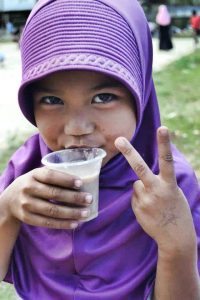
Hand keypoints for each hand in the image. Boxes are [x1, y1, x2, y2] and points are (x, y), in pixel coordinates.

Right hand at [0, 168, 92, 228]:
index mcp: (33, 175)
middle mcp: (28, 188)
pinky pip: (47, 222)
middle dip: (74, 197)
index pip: (50, 176)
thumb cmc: (34, 184)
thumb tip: (84, 180)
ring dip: (71, 213)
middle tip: (89, 199)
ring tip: (86, 213)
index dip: (65, 179)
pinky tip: (75, 223)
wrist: (10, 199)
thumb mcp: (39, 175)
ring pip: (52, 210)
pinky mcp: (27, 218)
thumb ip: (55, 175)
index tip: (80, 183)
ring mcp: (27, 204)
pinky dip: (62, 224)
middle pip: (54, 194)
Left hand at [115, 126, 196, 257]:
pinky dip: (140, 200)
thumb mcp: (174, 193)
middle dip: (129, 152)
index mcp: (169, 184)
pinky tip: (149, 210)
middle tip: (118, 140)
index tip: (162, 128)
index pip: (167, 160)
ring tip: (154, 203)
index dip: (164, 143)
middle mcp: (156, 190)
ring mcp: (145, 200)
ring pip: (136, 185)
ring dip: (142, 190)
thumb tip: (137, 180)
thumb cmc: (176, 211)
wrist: (176, 237)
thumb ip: (159, 183)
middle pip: (140, 168)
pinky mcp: (137, 208)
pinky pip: (134, 197)